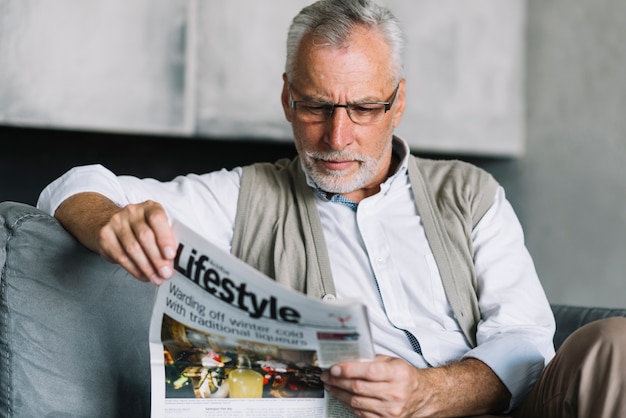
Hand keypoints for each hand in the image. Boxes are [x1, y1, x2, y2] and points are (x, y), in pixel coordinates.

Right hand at [55, 193, 177, 284]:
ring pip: (132, 249)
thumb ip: (167, 238)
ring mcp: (116, 222)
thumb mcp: (157, 226)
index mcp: (149, 207)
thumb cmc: (143, 227)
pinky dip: (135, 270)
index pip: (157, 219)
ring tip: (156, 278)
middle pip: (145, 236)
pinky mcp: (105, 236)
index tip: (171, 255)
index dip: (165, 238)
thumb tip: (176, 260)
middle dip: (157, 258)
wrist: (112, 222)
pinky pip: (121, 257)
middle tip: (166, 273)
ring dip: (147, 267)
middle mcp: (132, 211)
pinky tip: (144, 276)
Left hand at [320, 355, 424, 417]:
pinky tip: (341, 396)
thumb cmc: (404, 376)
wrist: (422, 396)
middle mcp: (395, 393)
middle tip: (326, 375)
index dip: (349, 370)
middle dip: (338, 381)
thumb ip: (372, 359)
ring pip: (356, 402)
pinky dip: (348, 404)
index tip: (334, 367)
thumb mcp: (393, 362)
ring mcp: (390, 409)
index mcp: (397, 374)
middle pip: (359, 388)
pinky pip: (361, 413)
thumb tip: (348, 357)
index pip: (369, 371)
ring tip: (330, 385)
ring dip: (339, 393)